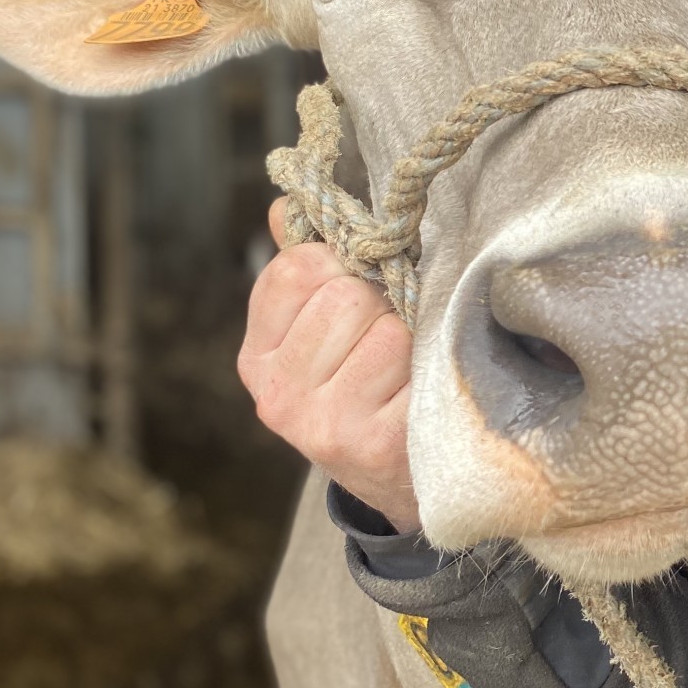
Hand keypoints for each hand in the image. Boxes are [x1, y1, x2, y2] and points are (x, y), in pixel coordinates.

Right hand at [239, 198, 419, 530]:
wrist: (398, 479)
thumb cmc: (364, 386)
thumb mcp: (321, 334)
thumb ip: (304, 268)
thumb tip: (286, 207)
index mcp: (258, 357)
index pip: (294, 268)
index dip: (340, 264)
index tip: (358, 285)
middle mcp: (278, 394)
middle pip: (344, 296)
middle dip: (380, 301)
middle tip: (390, 332)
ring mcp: (323, 423)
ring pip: (385, 328)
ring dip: (409, 334)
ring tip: (406, 363)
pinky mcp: (376, 443)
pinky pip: (416, 364)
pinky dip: (428, 367)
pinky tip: (419, 389)